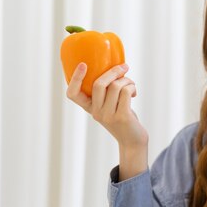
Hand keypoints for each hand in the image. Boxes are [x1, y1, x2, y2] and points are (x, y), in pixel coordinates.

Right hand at [66, 62, 148, 179]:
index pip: (72, 94)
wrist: (132, 141)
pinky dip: (132, 87)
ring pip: (115, 86)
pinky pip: (125, 92)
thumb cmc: (122, 119)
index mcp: (89, 108)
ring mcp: (108, 115)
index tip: (83, 64)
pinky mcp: (122, 116)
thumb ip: (108, 92)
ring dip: (127, 80)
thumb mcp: (110, 106)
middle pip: (98, 84)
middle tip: (124, 67)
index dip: (75, 78)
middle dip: (113, 71)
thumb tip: (117, 68)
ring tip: (131, 85)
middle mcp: (96, 112)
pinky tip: (134, 93)